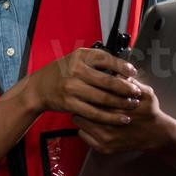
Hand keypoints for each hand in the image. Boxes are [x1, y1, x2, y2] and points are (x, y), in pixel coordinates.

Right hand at [21, 47, 141, 122]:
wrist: (39, 88)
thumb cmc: (62, 72)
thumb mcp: (77, 59)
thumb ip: (96, 61)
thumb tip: (123, 68)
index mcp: (80, 56)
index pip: (106, 59)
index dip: (123, 67)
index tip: (133, 73)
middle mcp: (76, 70)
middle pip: (107, 81)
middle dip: (126, 88)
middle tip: (136, 92)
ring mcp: (72, 88)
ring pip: (103, 98)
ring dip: (120, 104)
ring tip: (132, 105)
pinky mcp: (70, 104)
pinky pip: (94, 112)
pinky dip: (110, 117)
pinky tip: (121, 118)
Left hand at [74, 82, 175, 154]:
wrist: (155, 134)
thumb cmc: (149, 112)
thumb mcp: (146, 92)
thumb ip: (130, 82)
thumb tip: (116, 73)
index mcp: (119, 105)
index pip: (94, 93)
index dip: (90, 87)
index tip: (89, 86)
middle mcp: (111, 123)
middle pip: (85, 106)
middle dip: (84, 99)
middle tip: (84, 96)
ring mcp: (106, 137)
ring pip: (80, 120)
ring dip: (82, 113)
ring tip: (86, 108)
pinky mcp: (103, 148)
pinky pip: (82, 134)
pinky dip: (84, 127)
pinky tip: (90, 122)